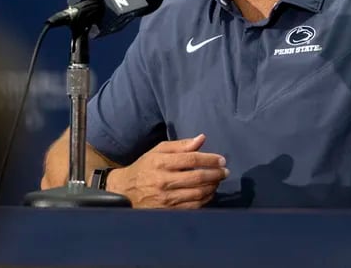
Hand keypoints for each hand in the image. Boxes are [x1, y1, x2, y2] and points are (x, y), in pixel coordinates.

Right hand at [107, 134, 228, 208]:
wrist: (124, 191)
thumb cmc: (144, 168)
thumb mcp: (158, 151)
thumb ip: (180, 145)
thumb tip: (201, 138)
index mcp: (161, 162)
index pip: (191, 159)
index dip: (210, 159)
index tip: (222, 160)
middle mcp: (163, 181)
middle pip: (197, 177)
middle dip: (216, 174)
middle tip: (225, 171)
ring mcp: (166, 198)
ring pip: (198, 193)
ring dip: (213, 186)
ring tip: (218, 180)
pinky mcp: (168, 211)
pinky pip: (193, 206)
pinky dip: (205, 199)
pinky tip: (209, 192)